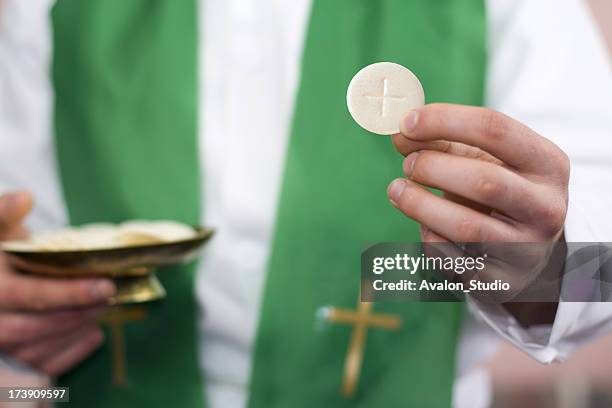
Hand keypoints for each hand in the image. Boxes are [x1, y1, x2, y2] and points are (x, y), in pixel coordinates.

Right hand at [0, 192, 114, 374]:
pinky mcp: (10, 361)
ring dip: (77, 329)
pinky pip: (40, 367)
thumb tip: (24, 198)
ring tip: (106, 308)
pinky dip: (70, 353)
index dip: (69, 293)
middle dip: (80, 311)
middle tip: (113, 295)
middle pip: (36, 326)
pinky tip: (94, 335)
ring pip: (38, 349)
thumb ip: (3, 212)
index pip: (29, 295)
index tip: (107, 285)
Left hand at [387, 104, 569, 324]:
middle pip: (482, 181)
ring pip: (464, 227)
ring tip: (397, 189)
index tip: (406, 122)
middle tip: (407, 164)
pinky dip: (427, 235)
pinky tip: (424, 223)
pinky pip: (450, 258)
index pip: (495, 130)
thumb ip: (443, 142)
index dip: (444, 121)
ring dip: (418, 204)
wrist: (529, 251)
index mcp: (548, 164)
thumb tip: (399, 134)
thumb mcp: (484, 160)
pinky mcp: (500, 282)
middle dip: (432, 167)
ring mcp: (526, 250)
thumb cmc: (499, 192)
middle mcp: (546, 208)